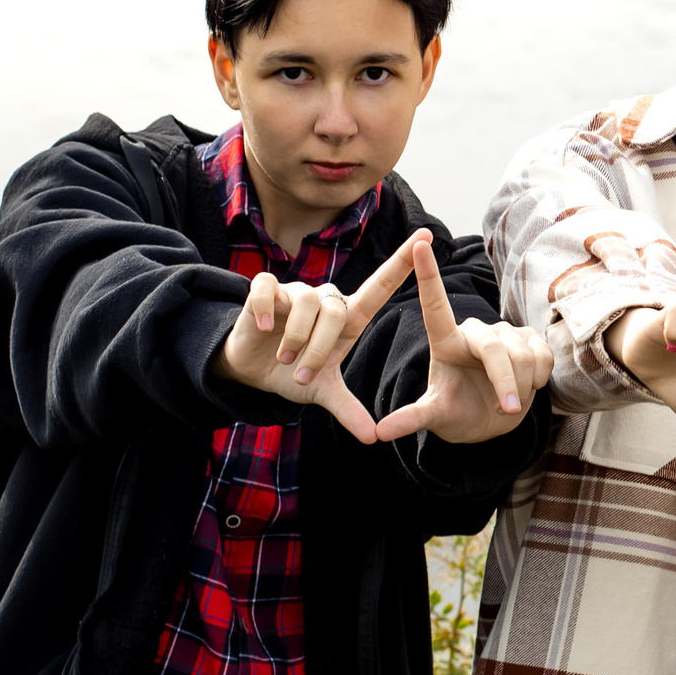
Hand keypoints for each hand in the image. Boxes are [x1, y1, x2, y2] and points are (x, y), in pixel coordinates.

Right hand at [213, 234, 423, 443]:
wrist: (249, 368)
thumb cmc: (292, 373)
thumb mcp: (322, 392)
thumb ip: (347, 409)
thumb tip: (373, 437)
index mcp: (346, 318)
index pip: (380, 286)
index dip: (402, 263)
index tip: (426, 237)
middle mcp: (324, 299)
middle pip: (336, 309)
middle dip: (320, 347)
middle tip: (303, 374)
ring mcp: (295, 292)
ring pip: (306, 303)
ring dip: (296, 336)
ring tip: (285, 358)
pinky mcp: (265, 290)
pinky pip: (268, 289)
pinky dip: (266, 309)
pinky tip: (264, 328)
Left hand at [369, 231, 552, 443]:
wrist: (494, 421)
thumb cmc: (459, 414)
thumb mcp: (435, 417)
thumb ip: (412, 419)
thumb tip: (380, 433)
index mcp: (445, 342)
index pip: (434, 305)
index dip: (427, 274)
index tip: (418, 244)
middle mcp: (473, 331)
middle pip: (493, 347)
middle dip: (504, 381)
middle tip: (506, 410)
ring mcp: (504, 333)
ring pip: (521, 355)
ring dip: (520, 387)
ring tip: (508, 401)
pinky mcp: (530, 338)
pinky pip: (542, 356)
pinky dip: (538, 379)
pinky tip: (528, 387)